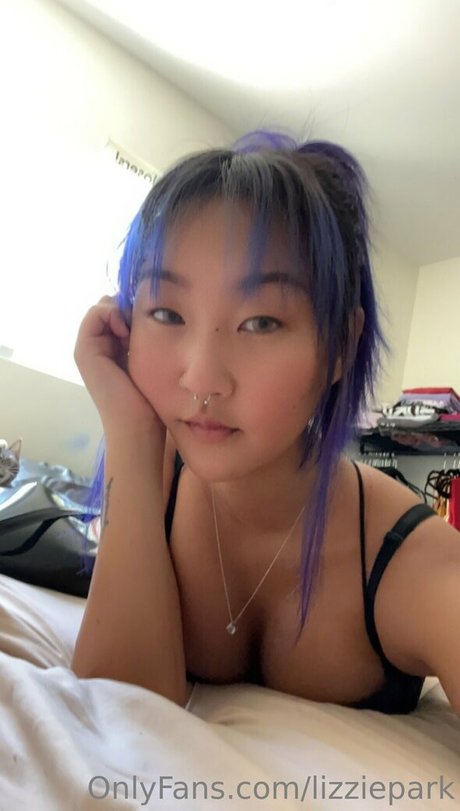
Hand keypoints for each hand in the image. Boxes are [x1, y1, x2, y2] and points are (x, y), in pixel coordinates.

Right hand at [74, 295, 164, 441]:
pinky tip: (125, 330)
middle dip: (128, 307)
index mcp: (114, 348)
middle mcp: (99, 345)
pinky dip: (111, 312)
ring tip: (134, 330)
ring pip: (104, 306)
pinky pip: (95, 312)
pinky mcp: (85, 349)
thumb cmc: (150, 399)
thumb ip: (146, 337)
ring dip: (121, 310)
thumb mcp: (151, 359)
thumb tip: (151, 310)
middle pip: (112, 306)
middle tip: (143, 323)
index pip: (121, 310)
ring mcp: (89, 347)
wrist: (137, 425)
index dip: (135, 308)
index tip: (152, 320)